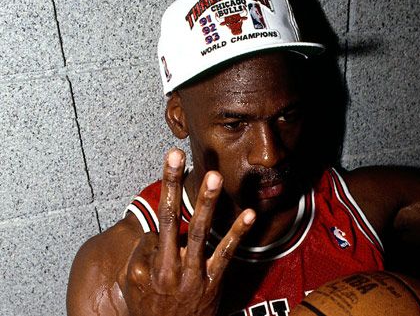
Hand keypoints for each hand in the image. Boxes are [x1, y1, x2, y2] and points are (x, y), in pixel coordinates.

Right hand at [124, 148, 255, 315]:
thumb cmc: (150, 308)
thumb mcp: (133, 284)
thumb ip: (141, 256)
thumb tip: (154, 233)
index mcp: (148, 264)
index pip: (155, 226)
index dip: (163, 211)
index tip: (170, 200)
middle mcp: (168, 265)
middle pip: (168, 217)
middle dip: (170, 183)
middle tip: (174, 155)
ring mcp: (193, 273)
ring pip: (199, 231)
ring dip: (206, 202)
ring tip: (213, 176)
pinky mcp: (213, 281)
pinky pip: (227, 253)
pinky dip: (238, 232)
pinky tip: (249, 213)